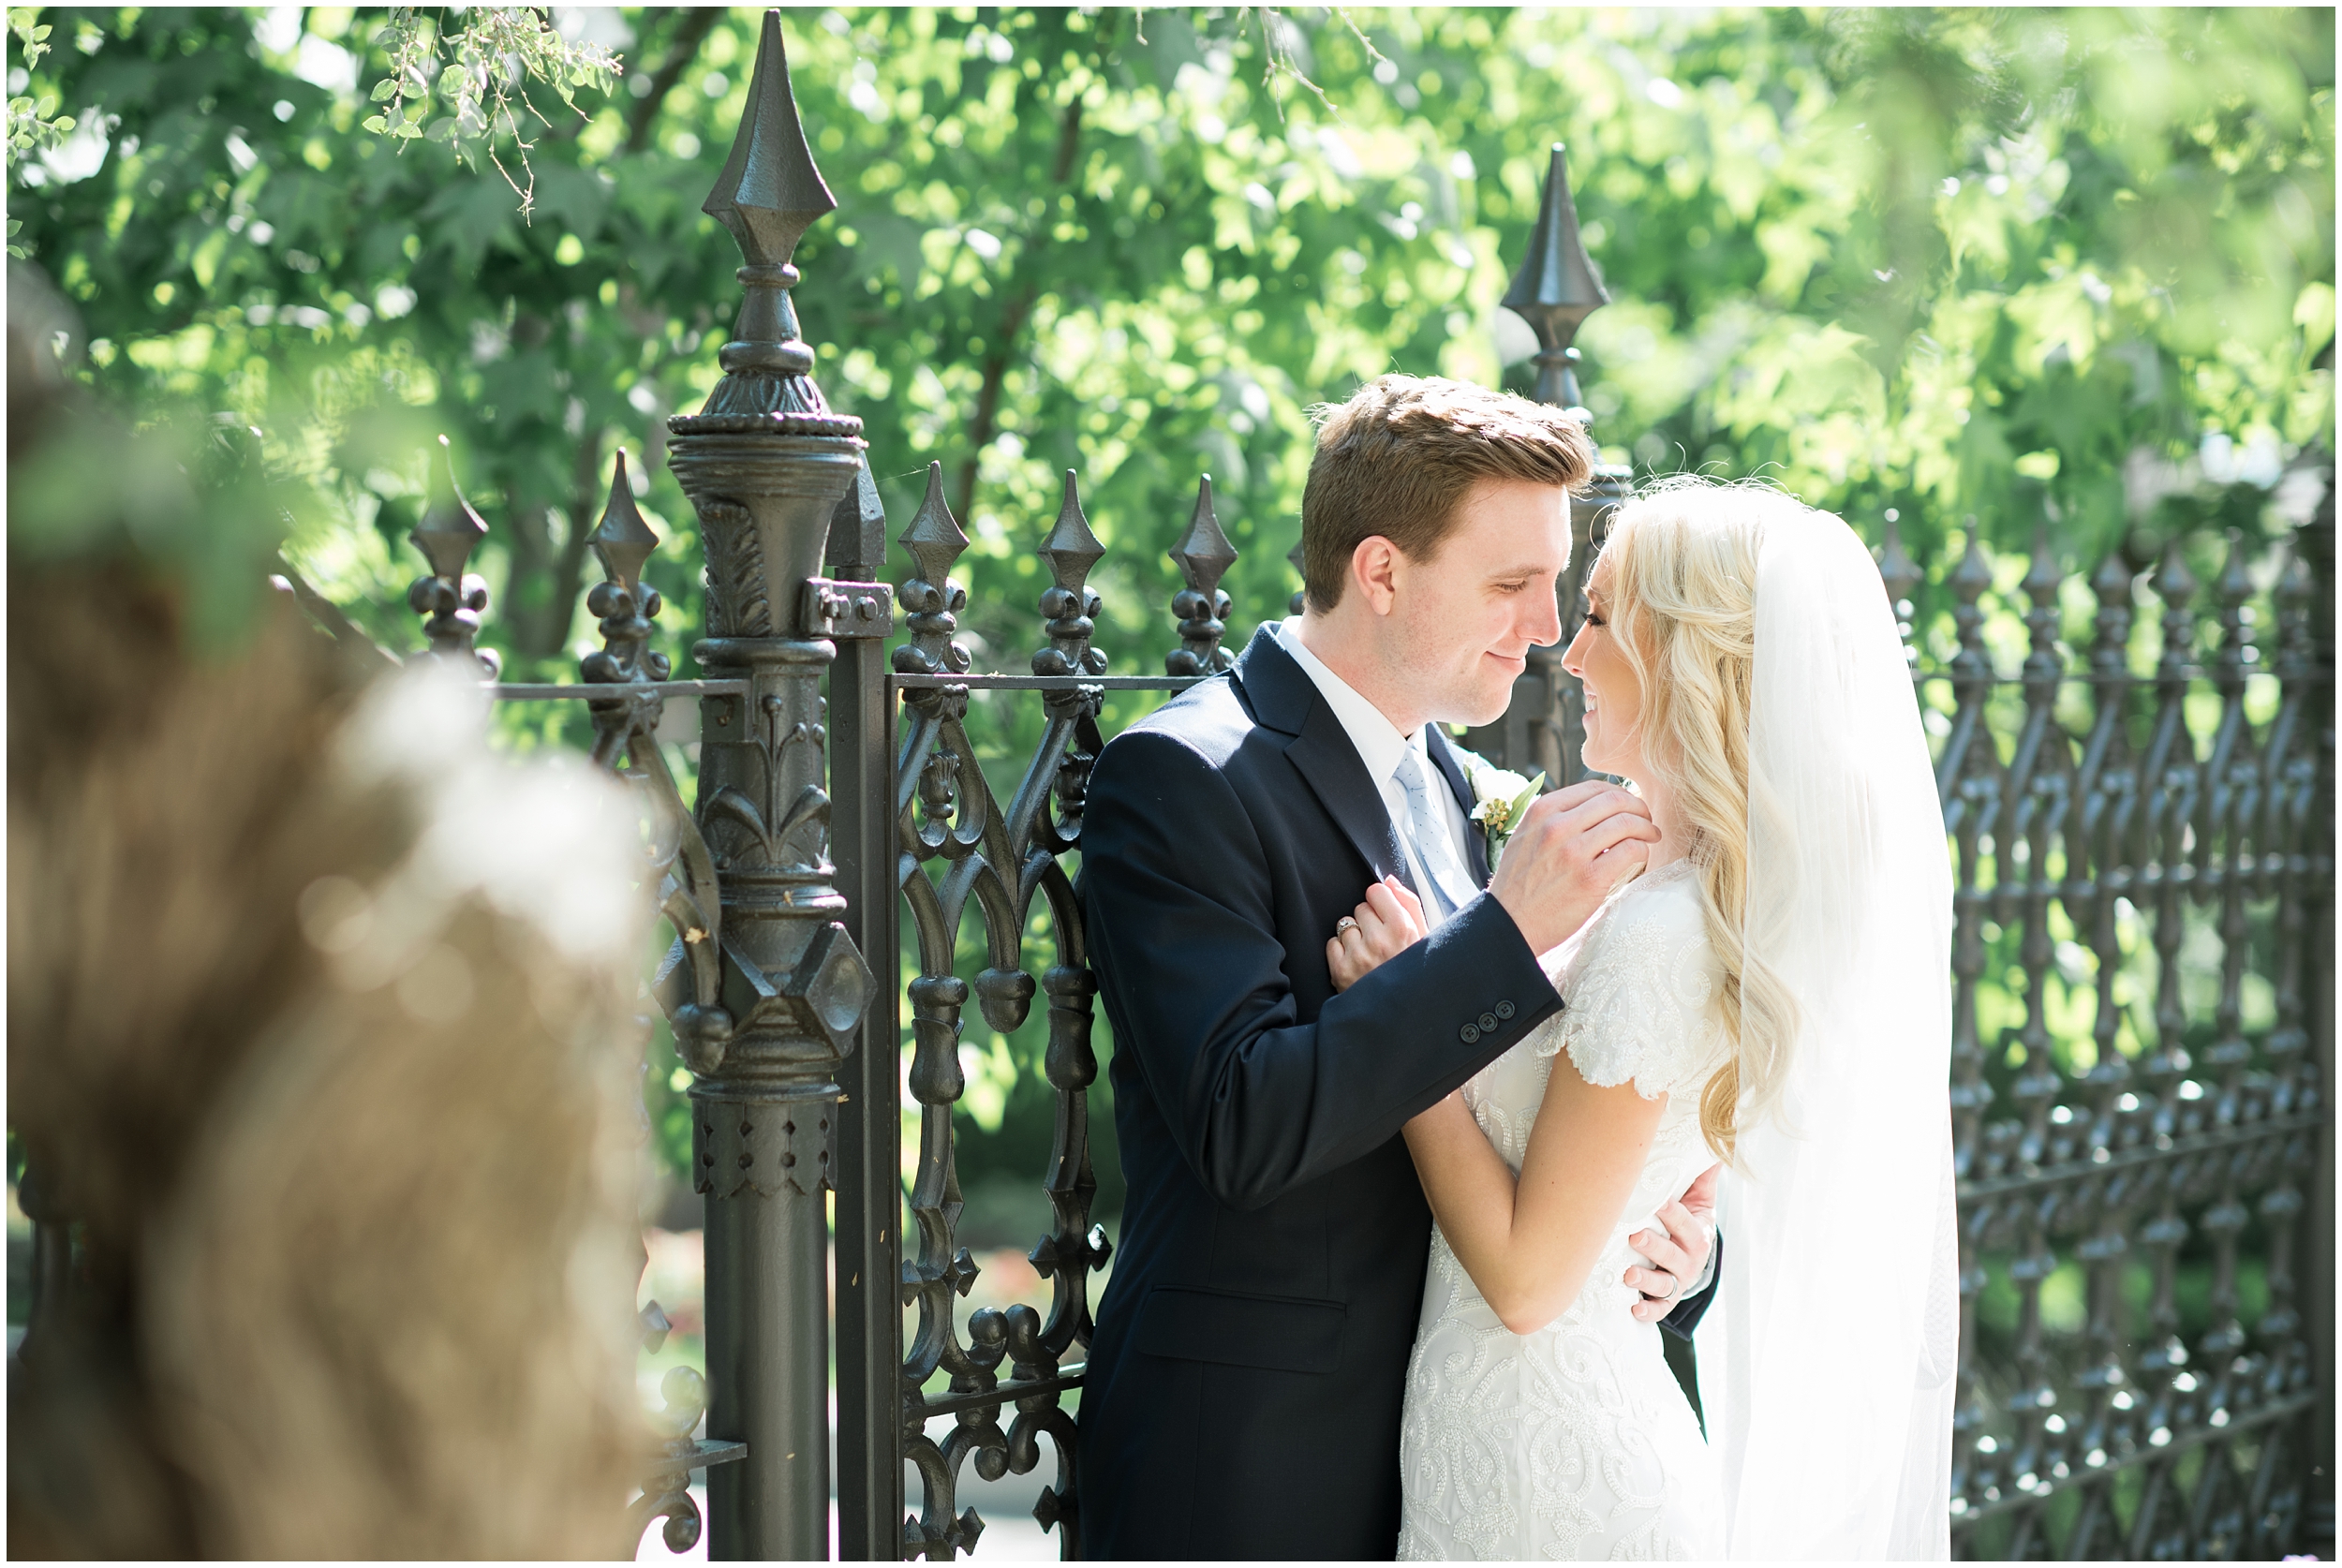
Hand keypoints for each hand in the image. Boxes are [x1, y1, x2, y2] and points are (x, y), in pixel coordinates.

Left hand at [1327, 875, 1427, 990]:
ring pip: (1345, 926)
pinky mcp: (1341, 971)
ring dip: (1354, 938)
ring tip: (1370, 956)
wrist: (1403, 1015)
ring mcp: (1358, 956)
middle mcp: (1379, 940)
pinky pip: (1332, 944)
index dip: (1380, 903)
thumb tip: (1389, 881)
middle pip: (1360, 908)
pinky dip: (1341, 953)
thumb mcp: (1424, 938)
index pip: (1376, 891)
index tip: (1385, 916)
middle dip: (1369, 922)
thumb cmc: (1415, 974)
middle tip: (1381, 944)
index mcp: (1403, 928)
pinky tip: (1357, 966)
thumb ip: (1409, 904)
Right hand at [1486, 780, 1659, 953]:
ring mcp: (1574, 852)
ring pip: (1627, 823)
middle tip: (1646, 820)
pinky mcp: (1590, 878)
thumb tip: (1591, 809)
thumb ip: (1553, 819)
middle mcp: (1557, 826)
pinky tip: (1640, 857)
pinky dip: (1642, 850)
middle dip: (1638, 808)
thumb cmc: (1519, 885)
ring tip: (1651, 837)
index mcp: (1541, 811)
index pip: (1593, 788)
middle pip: (1615, 801)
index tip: (1628, 807)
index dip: (1619, 794)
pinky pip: (1630, 850)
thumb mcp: (1525, 837)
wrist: (1509, 925)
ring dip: (1646, 828)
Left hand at [1624, 1162, 1719, 1321]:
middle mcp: (1690, 1258)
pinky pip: (1659, 1308)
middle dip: (1655, 1246)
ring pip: (1665, 1283)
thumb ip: (1701, 1172)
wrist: (1692, 1255)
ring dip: (1647, 1280)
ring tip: (1628, 1274)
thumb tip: (1709, 1138)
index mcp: (1698, 1232)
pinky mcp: (1666, 1298)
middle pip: (1674, 1254)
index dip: (1672, 1213)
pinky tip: (1634, 1307)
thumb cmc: (1688, 1218)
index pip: (1686, 1222)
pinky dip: (1649, 1310)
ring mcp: (1678, 1280)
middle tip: (1635, 1236)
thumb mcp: (1699, 1196)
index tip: (1657, 1200)